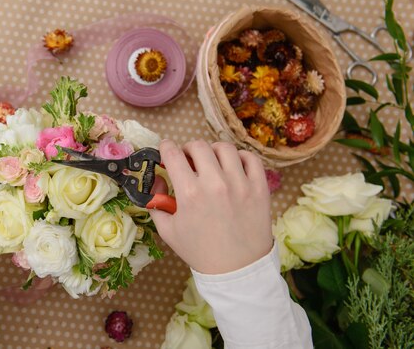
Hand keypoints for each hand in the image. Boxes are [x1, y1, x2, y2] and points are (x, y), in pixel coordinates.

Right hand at [150, 140, 272, 274]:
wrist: (237, 270)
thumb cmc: (200, 251)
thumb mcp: (168, 230)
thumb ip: (156, 203)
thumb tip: (156, 180)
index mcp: (190, 193)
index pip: (173, 154)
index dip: (165, 147)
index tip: (166, 149)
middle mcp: (215, 183)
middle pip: (198, 146)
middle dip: (188, 148)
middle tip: (188, 159)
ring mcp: (240, 184)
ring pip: (225, 148)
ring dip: (213, 151)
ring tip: (211, 162)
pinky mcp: (260, 188)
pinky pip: (251, 159)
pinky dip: (240, 158)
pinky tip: (233, 167)